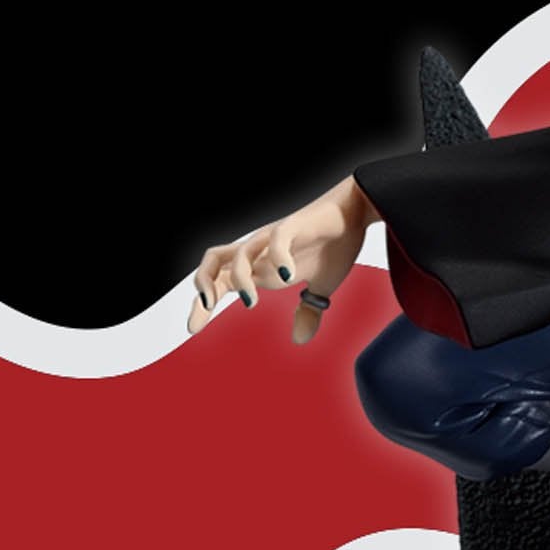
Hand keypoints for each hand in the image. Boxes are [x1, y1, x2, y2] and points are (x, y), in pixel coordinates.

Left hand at [187, 177, 378, 343]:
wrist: (355, 211)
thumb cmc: (335, 244)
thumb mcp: (321, 287)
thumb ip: (308, 312)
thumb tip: (299, 338)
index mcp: (261, 266)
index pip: (219, 282)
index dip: (201, 304)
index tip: (193, 329)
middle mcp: (261, 251)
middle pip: (214, 261)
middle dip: (203, 286)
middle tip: (205, 311)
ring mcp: (275, 238)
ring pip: (240, 252)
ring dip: (239, 279)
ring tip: (252, 302)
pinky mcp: (294, 226)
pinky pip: (277, 240)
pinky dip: (278, 259)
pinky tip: (289, 278)